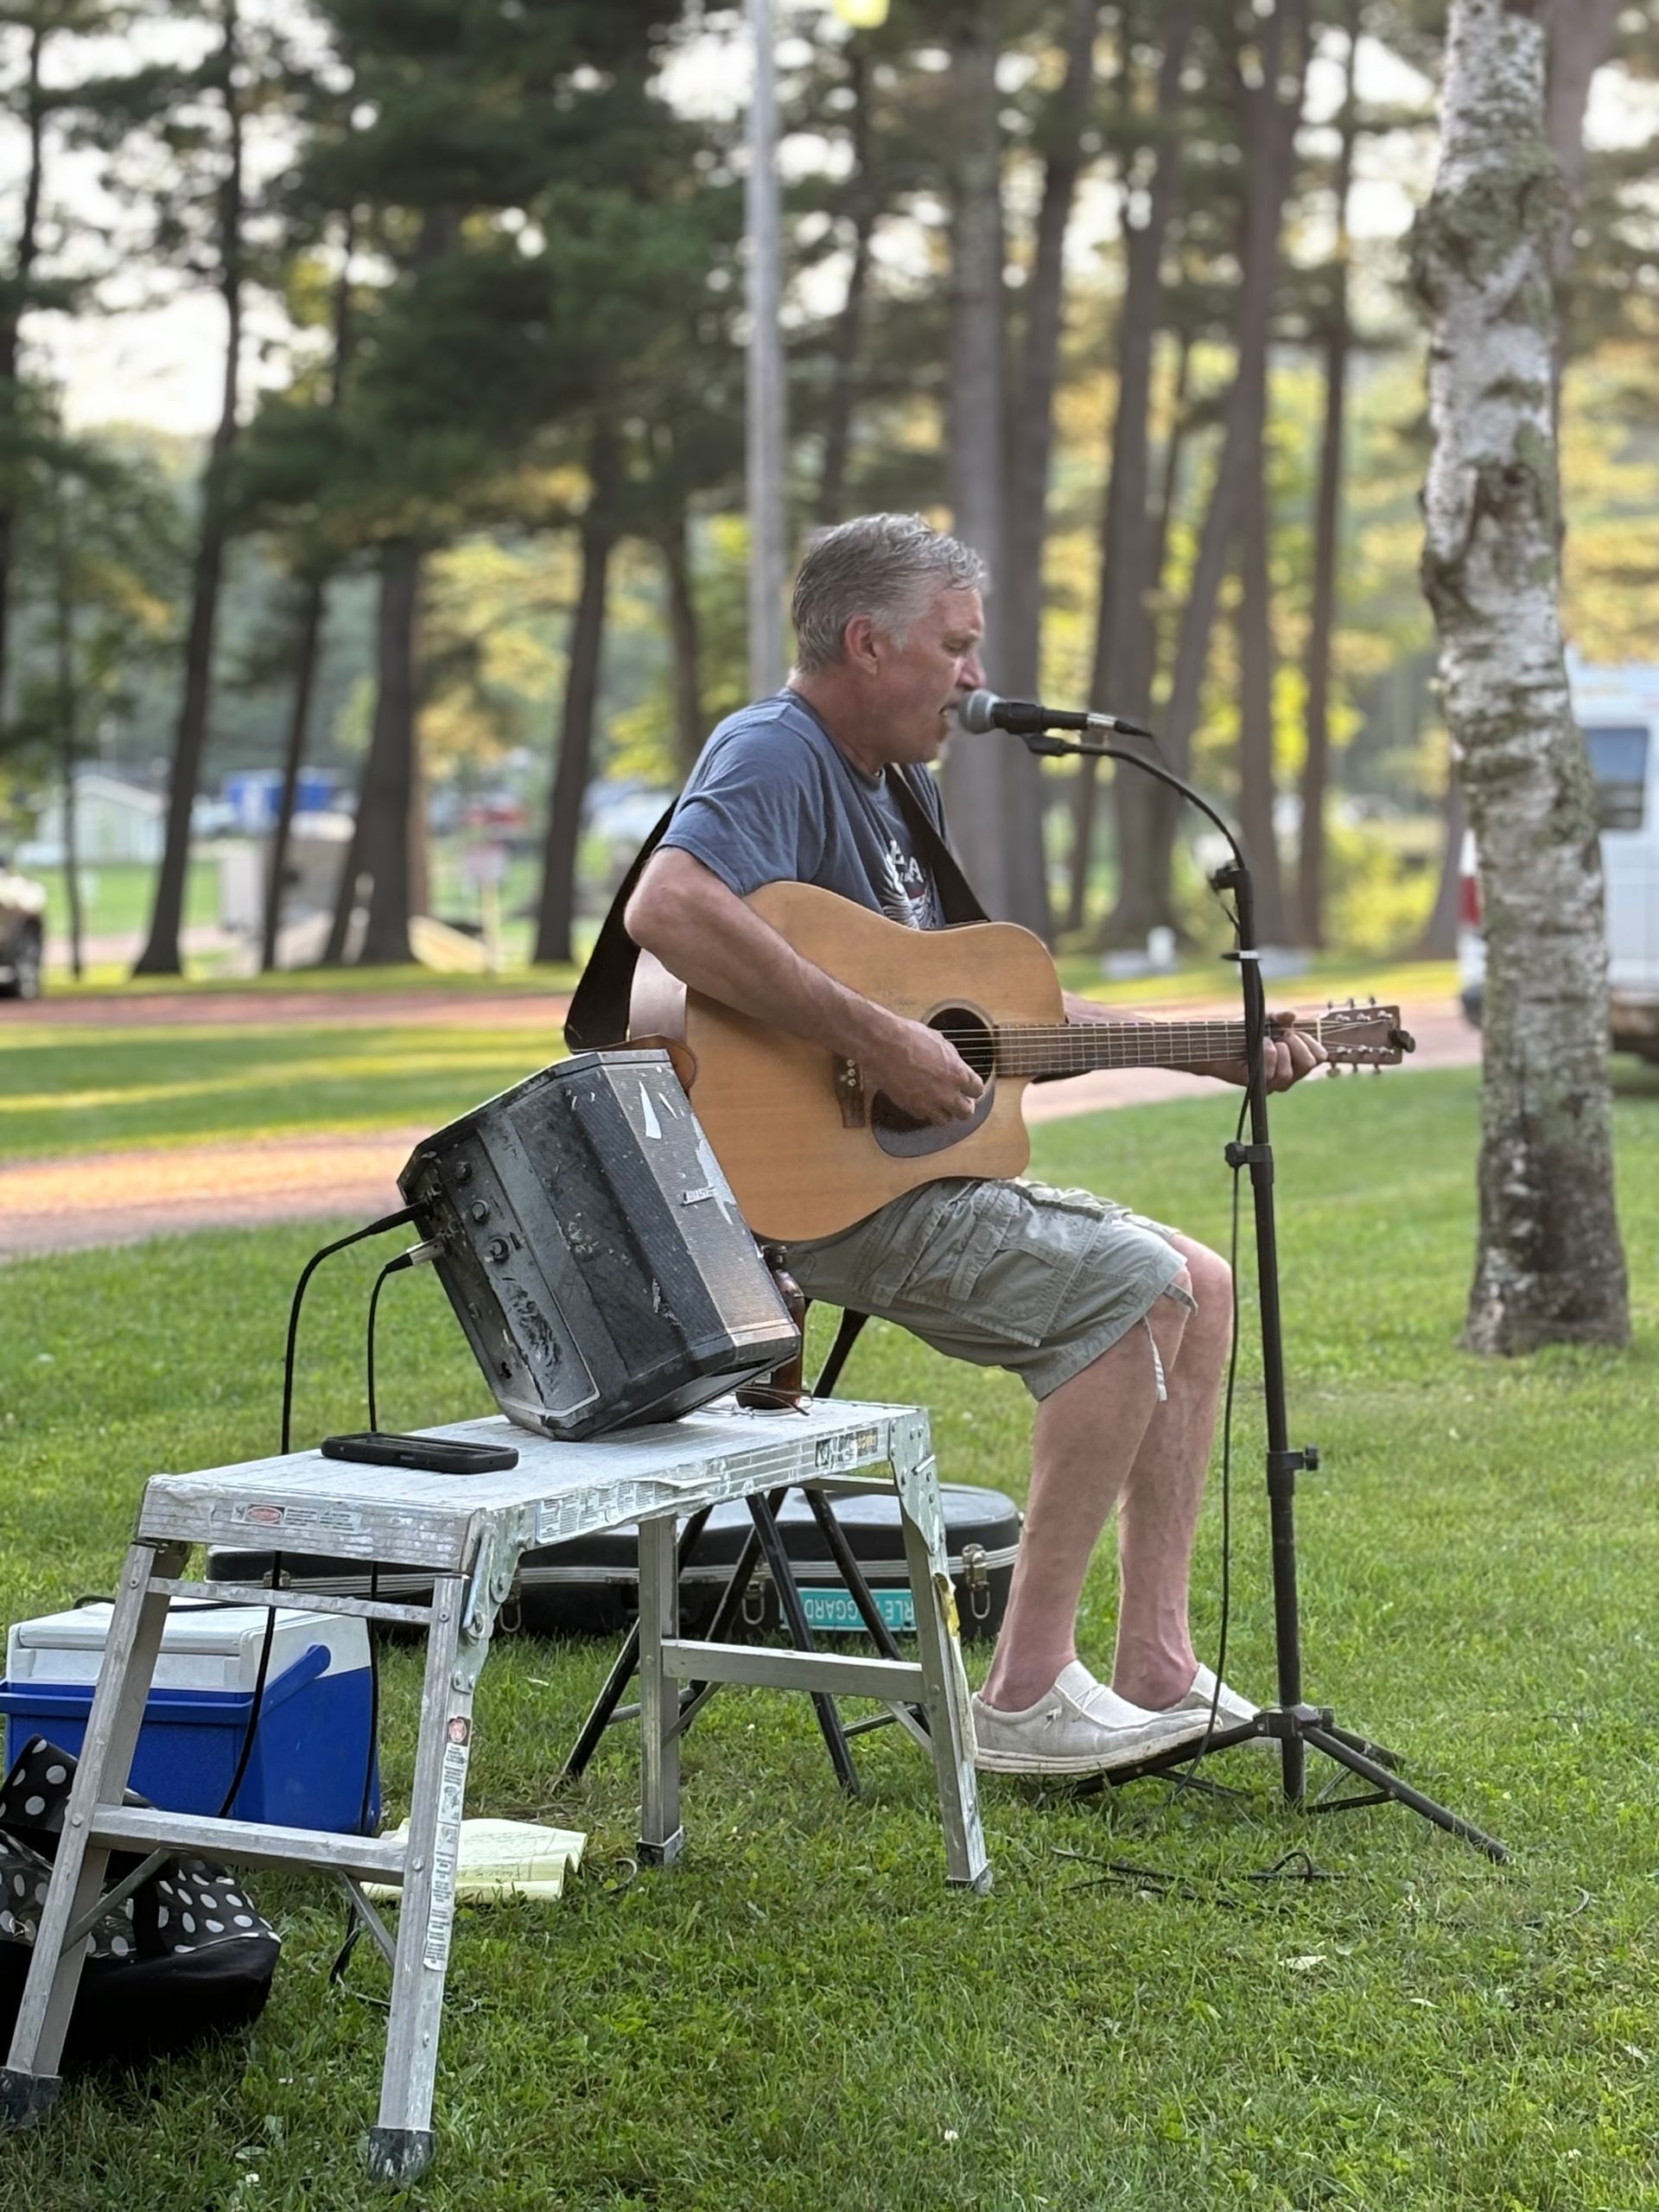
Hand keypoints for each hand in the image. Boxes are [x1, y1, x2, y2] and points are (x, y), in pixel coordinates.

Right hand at [860, 1013, 983, 1124]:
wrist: (881, 1044)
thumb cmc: (908, 1037)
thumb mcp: (939, 1041)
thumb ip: (952, 1060)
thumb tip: (955, 1066)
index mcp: (958, 1074)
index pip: (978, 1090)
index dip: (972, 1087)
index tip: (967, 1086)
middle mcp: (946, 1093)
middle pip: (966, 1112)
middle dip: (963, 1105)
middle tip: (957, 1099)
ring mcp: (927, 1103)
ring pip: (945, 1120)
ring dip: (944, 1111)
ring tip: (938, 1101)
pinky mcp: (910, 1108)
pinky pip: (923, 1117)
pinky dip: (924, 1110)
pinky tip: (919, 1098)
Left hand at [1199, 1010, 1327, 1092]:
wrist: (1218, 1043)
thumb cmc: (1244, 1033)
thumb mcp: (1264, 1020)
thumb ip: (1279, 1017)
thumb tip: (1292, 1016)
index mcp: (1296, 1060)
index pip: (1320, 1057)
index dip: (1311, 1042)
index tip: (1294, 1032)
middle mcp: (1288, 1075)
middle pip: (1309, 1065)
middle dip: (1297, 1045)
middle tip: (1282, 1036)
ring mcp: (1273, 1083)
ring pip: (1288, 1073)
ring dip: (1279, 1051)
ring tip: (1266, 1041)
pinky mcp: (1258, 1085)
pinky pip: (1271, 1073)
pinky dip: (1267, 1054)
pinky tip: (1260, 1045)